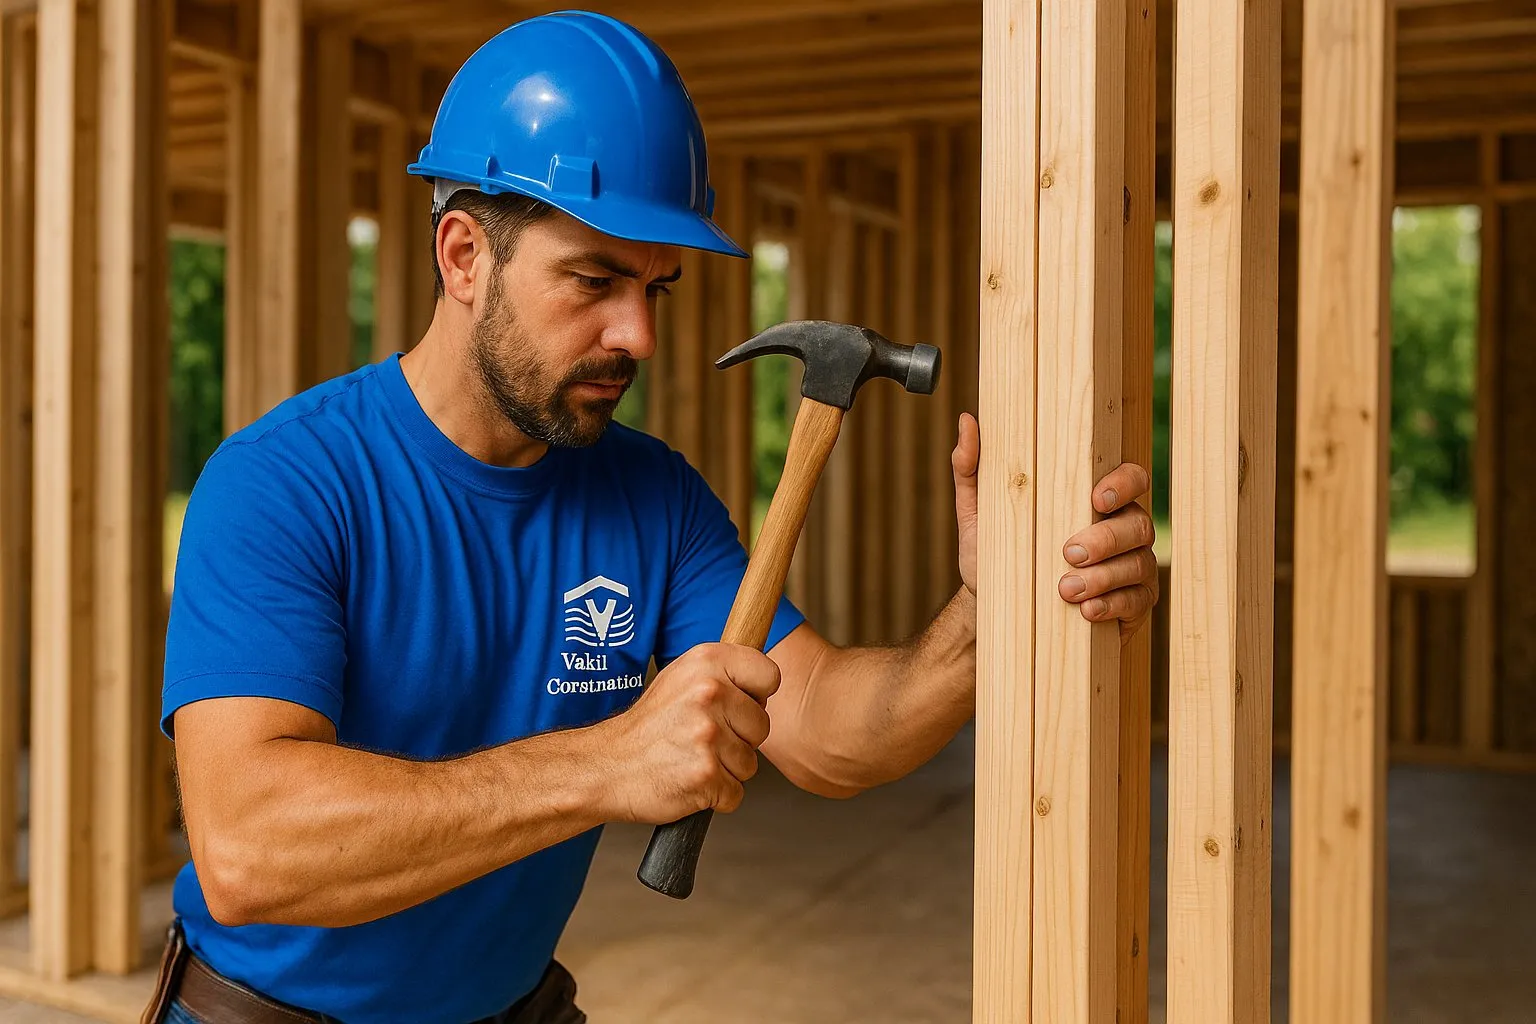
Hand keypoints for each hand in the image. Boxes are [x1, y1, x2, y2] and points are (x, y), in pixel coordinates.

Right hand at [591, 644, 779, 824]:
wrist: (605, 766)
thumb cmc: (647, 726)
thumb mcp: (681, 678)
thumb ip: (723, 674)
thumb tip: (764, 683)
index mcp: (707, 661)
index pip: (769, 676)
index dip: (755, 697)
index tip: (733, 707)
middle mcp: (709, 692)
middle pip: (762, 726)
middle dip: (739, 739)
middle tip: (702, 739)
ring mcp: (708, 735)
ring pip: (750, 763)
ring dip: (726, 769)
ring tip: (692, 758)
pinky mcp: (706, 775)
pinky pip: (735, 793)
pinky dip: (716, 795)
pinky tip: (690, 780)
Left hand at [951, 414, 1158, 639]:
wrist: (990, 606)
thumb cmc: (993, 551)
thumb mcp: (977, 511)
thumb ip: (972, 467)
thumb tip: (968, 420)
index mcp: (1094, 499)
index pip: (1129, 478)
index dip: (1123, 483)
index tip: (1096, 497)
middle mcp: (1122, 528)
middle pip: (1138, 523)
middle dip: (1107, 538)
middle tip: (1069, 552)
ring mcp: (1132, 566)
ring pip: (1139, 564)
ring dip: (1105, 577)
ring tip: (1067, 589)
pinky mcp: (1131, 603)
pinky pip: (1137, 600)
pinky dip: (1113, 604)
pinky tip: (1087, 610)